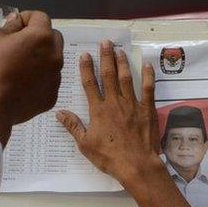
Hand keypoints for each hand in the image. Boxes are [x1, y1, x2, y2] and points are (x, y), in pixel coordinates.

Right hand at [0, 10, 63, 144]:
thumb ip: (9, 26)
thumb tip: (16, 21)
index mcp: (41, 37)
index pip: (40, 17)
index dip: (26, 18)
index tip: (16, 25)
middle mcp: (55, 56)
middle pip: (52, 37)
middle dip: (38, 36)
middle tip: (19, 44)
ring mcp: (55, 77)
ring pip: (52, 59)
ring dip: (40, 58)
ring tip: (18, 66)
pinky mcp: (52, 95)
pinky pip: (49, 80)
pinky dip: (39, 78)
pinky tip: (21, 82)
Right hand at [58, 42, 207, 206]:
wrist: (136, 164)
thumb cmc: (109, 157)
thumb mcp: (85, 144)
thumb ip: (73, 126)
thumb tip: (59, 112)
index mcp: (98, 110)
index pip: (90, 84)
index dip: (87, 68)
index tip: (85, 55)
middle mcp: (114, 102)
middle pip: (109, 75)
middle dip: (106, 57)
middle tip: (105, 42)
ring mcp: (132, 104)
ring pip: (126, 78)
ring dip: (122, 62)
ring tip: (119, 50)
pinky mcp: (147, 109)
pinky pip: (148, 88)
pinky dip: (147, 75)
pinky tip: (146, 64)